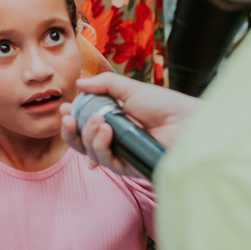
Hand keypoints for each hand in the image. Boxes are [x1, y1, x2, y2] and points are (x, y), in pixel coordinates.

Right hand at [59, 72, 198, 171]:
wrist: (186, 120)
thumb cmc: (164, 105)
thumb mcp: (130, 88)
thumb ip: (104, 84)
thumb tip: (79, 83)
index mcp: (112, 121)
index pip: (83, 125)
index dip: (71, 119)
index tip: (65, 109)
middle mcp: (113, 139)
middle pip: (81, 143)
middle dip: (70, 131)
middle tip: (68, 118)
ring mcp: (120, 154)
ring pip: (90, 152)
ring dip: (88, 134)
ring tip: (99, 119)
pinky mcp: (128, 166)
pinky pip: (105, 161)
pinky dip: (100, 145)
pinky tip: (106, 130)